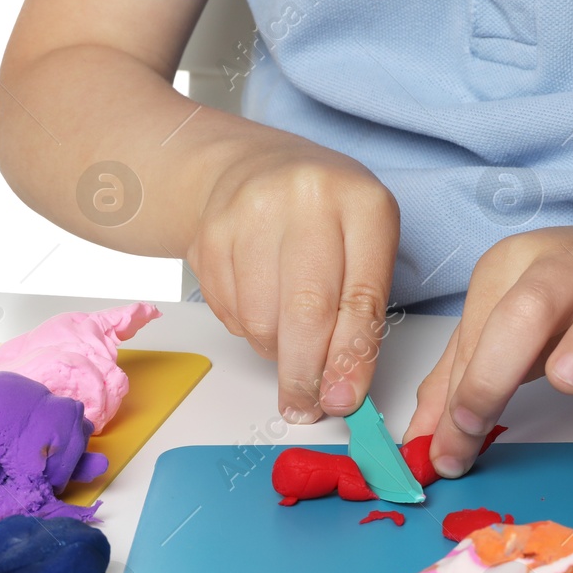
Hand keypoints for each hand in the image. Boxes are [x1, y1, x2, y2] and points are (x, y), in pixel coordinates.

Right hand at [186, 139, 399, 421]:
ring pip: (261, 320)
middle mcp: (306, 198)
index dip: (350, 359)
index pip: (360, 297)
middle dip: (306, 374)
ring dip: (274, 350)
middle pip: (305, 312)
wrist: (249, 167)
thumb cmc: (321, 217)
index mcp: (361, 202)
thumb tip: (342, 390)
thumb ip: (361, 315)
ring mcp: (251, 212)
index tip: (343, 400)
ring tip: (285, 336)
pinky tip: (258, 302)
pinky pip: (230, 312)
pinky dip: (246, 328)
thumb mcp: (363, 247)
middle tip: (305, 405)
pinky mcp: (209, 234)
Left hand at [404, 226, 572, 474]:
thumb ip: (462, 382)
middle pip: (532, 301)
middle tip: (478, 417)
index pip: (481, 328)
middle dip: (497, 362)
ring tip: (569, 381)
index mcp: (517, 265)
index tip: (448, 451)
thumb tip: (420, 446)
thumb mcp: (512, 337)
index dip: (460, 392)